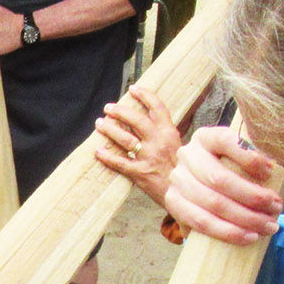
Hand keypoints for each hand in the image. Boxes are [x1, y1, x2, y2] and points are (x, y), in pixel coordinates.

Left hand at [92, 85, 182, 201]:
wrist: (186, 194)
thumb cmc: (181, 170)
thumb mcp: (178, 146)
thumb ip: (166, 133)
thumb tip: (152, 119)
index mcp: (170, 133)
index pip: (157, 108)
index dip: (145, 96)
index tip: (133, 89)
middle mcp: (159, 142)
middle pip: (137, 120)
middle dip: (120, 111)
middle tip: (108, 108)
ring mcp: (149, 158)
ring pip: (125, 139)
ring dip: (110, 129)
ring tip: (99, 123)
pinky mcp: (140, 173)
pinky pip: (119, 163)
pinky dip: (107, 156)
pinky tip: (97, 151)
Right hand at [163, 126, 282, 245]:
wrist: (200, 186)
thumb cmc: (232, 170)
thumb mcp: (242, 157)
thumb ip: (259, 158)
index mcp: (206, 137)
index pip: (226, 141)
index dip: (250, 157)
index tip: (272, 171)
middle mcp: (187, 155)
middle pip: (219, 179)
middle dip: (253, 197)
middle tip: (276, 208)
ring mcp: (177, 180)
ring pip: (212, 203)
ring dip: (245, 218)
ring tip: (269, 226)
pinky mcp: (173, 203)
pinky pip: (200, 222)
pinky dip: (227, 232)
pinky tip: (249, 237)